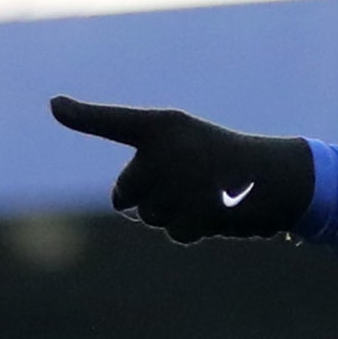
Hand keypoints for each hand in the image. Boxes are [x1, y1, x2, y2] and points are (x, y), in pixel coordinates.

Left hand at [49, 96, 313, 241]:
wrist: (281, 179)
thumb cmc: (228, 162)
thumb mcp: (188, 152)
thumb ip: (149, 175)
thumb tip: (125, 204)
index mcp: (161, 128)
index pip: (113, 122)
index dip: (81, 115)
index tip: (56, 106)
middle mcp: (165, 151)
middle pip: (125, 195)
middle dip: (150, 198)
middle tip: (190, 184)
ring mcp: (179, 183)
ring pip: (149, 217)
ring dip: (175, 215)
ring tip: (206, 197)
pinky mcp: (194, 212)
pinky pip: (174, 233)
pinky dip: (193, 230)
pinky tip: (215, 212)